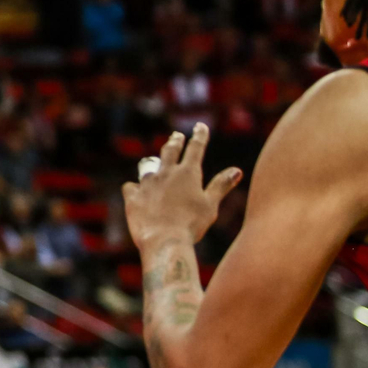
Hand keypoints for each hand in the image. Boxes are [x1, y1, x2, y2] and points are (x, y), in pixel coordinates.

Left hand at [122, 123, 242, 249]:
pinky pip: (130, 186)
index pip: (195, 148)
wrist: (163, 240)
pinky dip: (134, 187)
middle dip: (175, 142)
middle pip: (170, 151)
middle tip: (176, 136)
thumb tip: (237, 170)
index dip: (199, 136)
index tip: (200, 126)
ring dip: (153, 164)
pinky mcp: (132, 196)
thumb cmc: (191, 224)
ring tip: (155, 162)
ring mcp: (147, 183)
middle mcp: (166, 173)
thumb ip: (221, 185)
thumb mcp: (210, 205)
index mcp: (188, 173)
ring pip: (148, 166)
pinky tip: (135, 190)